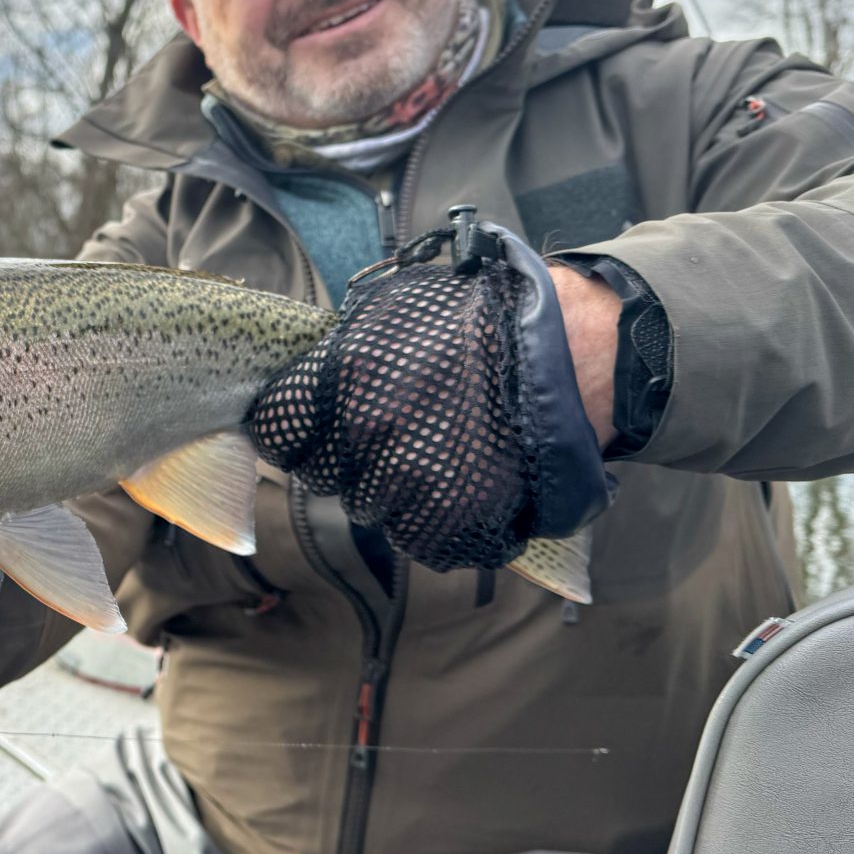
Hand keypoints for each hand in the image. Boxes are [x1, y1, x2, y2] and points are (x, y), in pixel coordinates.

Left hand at [249, 226, 613, 571]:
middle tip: (396, 438)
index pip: (281, 433)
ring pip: (373, 511)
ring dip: (397, 494)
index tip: (316, 434)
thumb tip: (306, 383)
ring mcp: (411, 482)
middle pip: (326, 477)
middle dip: (351, 462)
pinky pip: (422, 542)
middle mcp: (368, 434)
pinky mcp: (456, 522)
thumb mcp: (393, 311)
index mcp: (344, 378)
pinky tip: (464, 488)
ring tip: (440, 457)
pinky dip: (440, 526)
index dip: (300, 435)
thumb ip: (342, 351)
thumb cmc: (480, 321)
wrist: (573, 351)